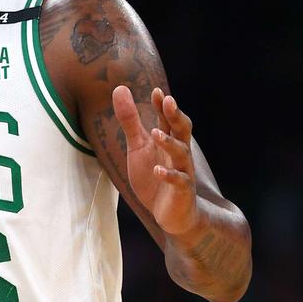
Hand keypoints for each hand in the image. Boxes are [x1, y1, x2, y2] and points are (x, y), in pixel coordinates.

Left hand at [111, 86, 201, 235]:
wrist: (172, 213)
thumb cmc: (155, 176)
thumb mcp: (138, 146)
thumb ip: (130, 120)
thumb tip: (119, 88)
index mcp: (168, 140)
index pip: (167, 118)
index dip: (162, 105)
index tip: (156, 91)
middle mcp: (178, 152)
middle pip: (181, 130)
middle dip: (175, 115)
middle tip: (168, 100)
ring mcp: (182, 171)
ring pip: (182, 153)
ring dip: (169, 143)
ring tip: (156, 133)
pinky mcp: (182, 190)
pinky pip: (179, 181)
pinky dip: (169, 175)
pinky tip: (158, 170)